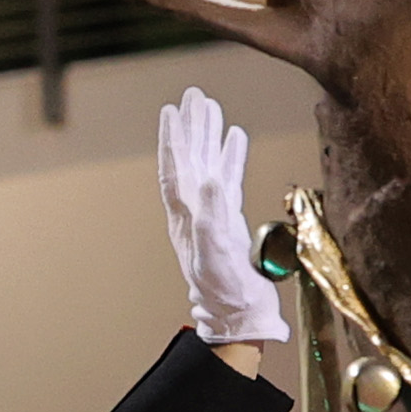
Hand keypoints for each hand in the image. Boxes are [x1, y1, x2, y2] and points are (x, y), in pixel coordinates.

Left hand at [156, 87, 275, 352]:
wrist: (238, 317)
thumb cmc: (226, 291)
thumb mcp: (217, 253)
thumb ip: (214, 216)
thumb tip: (212, 178)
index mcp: (186, 216)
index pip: (176, 169)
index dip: (174, 139)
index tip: (172, 109)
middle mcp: (194, 212)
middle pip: (188, 160)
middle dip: (189, 128)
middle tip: (193, 95)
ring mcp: (211, 215)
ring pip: (207, 165)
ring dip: (207, 136)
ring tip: (211, 106)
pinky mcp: (229, 222)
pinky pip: (228, 180)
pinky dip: (230, 158)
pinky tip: (235, 137)